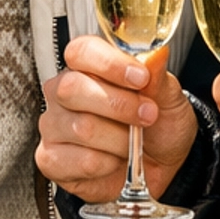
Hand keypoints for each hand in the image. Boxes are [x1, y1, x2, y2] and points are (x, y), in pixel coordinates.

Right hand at [37, 35, 198, 204]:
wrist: (161, 167)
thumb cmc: (158, 126)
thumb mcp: (168, 98)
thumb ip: (158, 77)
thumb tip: (156, 53)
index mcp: (87, 67)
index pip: (81, 51)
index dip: (110, 64)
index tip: (141, 78)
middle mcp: (63, 92)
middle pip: (73, 88)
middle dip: (119, 105)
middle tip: (147, 115)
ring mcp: (53, 126)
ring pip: (81, 128)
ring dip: (120, 139)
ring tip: (134, 142)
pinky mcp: (52, 159)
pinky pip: (81, 160)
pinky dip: (109, 164)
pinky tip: (115, 160)